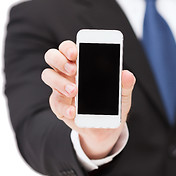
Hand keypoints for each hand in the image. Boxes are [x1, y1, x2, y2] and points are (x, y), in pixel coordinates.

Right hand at [41, 40, 135, 158]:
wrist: (105, 128)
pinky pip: (55, 102)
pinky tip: (73, 111)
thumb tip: (126, 75)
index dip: (69, 47)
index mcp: (82, 64)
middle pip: (52, 56)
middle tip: (74, 70)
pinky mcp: (59, 105)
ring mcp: (61, 88)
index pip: (69, 48)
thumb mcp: (122, 95)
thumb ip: (125, 84)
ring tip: (75, 91)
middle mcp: (67, 72)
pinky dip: (64, 107)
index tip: (76, 53)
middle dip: (60, 60)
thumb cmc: (112, 104)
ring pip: (48, 75)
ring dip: (59, 81)